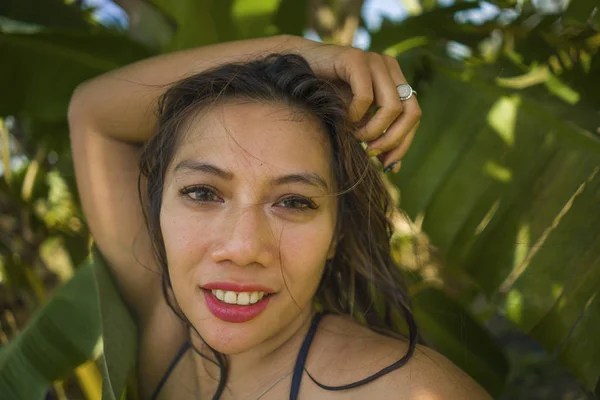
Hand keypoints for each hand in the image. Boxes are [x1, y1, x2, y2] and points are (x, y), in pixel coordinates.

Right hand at [288, 36, 421, 172]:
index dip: (404, 142)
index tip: (387, 164)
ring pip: (392, 107)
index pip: (414, 115)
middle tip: (371, 151)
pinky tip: (344, 117)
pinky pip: (365, 96)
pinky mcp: (355, 57)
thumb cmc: (326, 99)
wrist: (294, 74)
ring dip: (373, 130)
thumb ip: (376, 138)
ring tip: (355, 135)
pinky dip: (355, 114)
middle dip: (393, 139)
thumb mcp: (357, 122)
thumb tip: (394, 167)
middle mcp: (389, 67)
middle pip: (412, 112)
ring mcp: (374, 60)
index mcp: (395, 80)